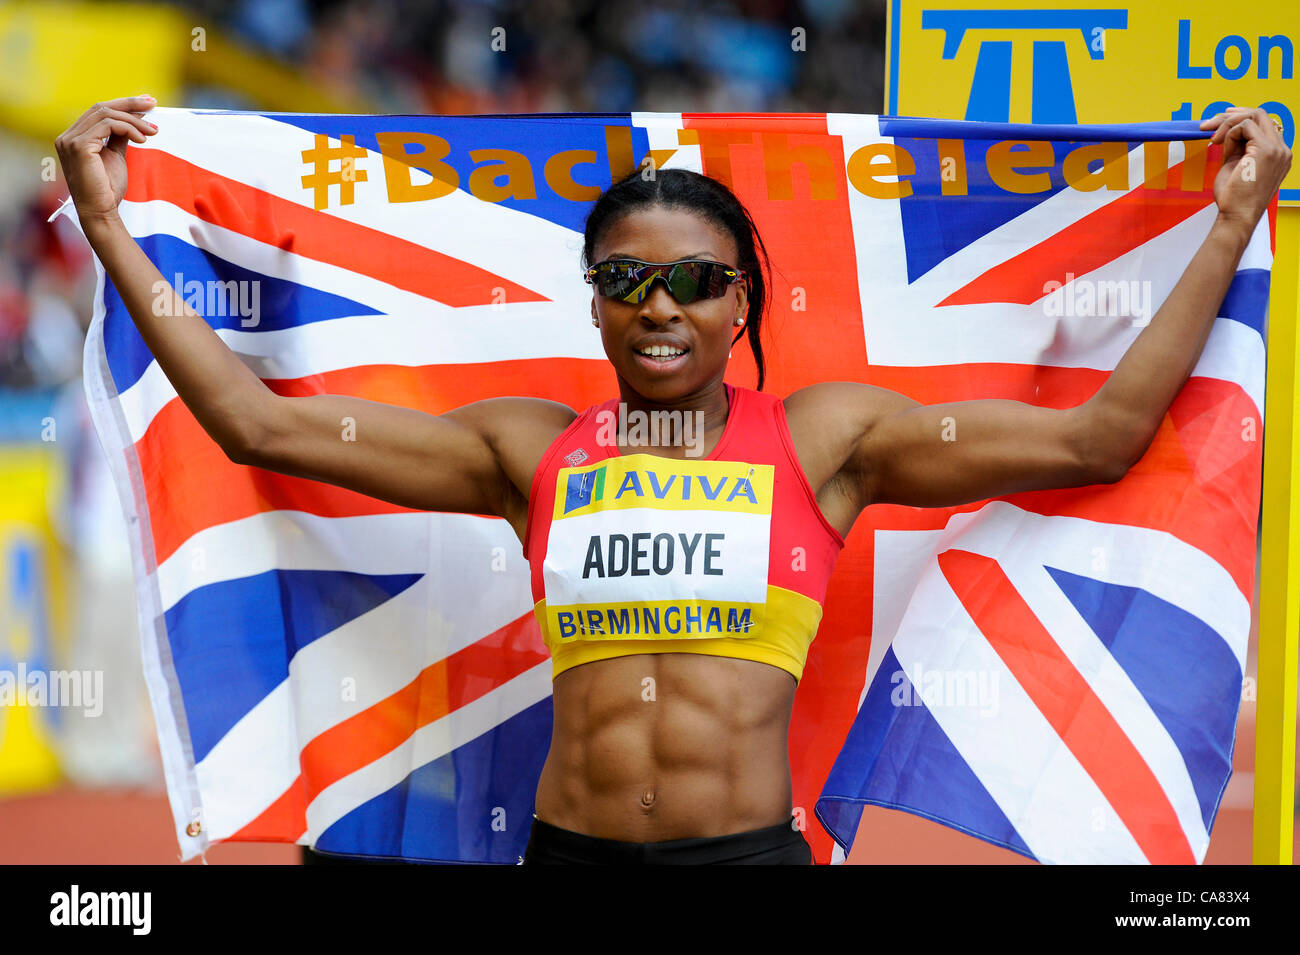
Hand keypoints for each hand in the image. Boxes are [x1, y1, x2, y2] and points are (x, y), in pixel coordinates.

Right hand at [54, 96, 157, 224]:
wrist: (101, 211)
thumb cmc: (107, 189)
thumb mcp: (115, 156)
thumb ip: (118, 137)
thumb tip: (132, 120)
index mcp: (74, 137)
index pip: (98, 111)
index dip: (123, 104)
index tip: (146, 103)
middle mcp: (68, 136)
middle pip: (101, 107)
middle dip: (130, 104)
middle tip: (154, 105)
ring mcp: (70, 140)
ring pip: (106, 114)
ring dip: (134, 120)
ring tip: (153, 131)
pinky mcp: (79, 146)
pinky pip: (107, 125)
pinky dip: (128, 128)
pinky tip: (142, 139)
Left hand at [1201, 106, 1291, 233]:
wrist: (1237, 215)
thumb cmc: (1234, 198)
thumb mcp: (1236, 165)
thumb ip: (1238, 147)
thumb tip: (1227, 131)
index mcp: (1277, 154)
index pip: (1263, 124)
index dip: (1240, 119)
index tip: (1220, 121)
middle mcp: (1282, 149)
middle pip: (1260, 114)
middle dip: (1232, 115)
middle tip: (1209, 124)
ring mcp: (1277, 148)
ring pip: (1254, 115)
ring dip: (1227, 124)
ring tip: (1213, 141)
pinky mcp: (1266, 149)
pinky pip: (1245, 126)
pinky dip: (1229, 134)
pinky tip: (1222, 151)